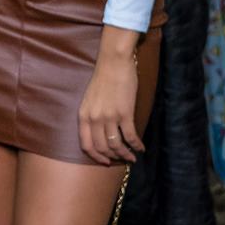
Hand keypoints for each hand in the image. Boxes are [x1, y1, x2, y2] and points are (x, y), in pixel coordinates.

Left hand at [78, 48, 142, 164]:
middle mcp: (94, 119)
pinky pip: (130, 136)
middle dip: (113, 157)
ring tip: (132, 157)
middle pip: (102, 148)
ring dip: (125, 154)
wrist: (113, 63)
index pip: (86, 145)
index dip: (96, 156)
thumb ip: (92, 116)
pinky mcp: (124, 113)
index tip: (105, 162)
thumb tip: (101, 133)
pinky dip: (136, 145)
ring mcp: (109, 117)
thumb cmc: (103, 78)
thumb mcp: (90, 100)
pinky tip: (141, 148)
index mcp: (83, 116)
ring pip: (116, 145)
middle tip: (122, 160)